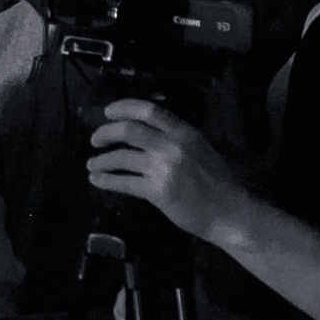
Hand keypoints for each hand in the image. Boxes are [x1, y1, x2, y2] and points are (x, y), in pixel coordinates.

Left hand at [85, 99, 248, 242]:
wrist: (228, 211)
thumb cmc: (215, 180)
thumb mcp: (198, 147)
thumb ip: (173, 136)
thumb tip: (142, 128)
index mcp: (184, 132)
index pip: (148, 110)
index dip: (123, 107)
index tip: (108, 112)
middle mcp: (172, 146)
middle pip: (128, 130)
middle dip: (105, 133)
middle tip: (94, 139)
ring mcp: (164, 169)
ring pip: (121, 158)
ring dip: (101, 161)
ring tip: (91, 164)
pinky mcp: (158, 192)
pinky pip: (124, 183)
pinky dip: (106, 180)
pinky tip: (96, 180)